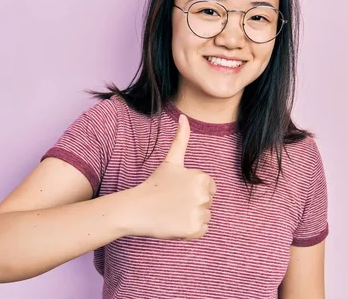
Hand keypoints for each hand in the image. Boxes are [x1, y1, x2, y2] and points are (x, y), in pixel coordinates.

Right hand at [131, 115, 216, 239]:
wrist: (137, 209)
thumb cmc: (155, 184)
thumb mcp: (171, 161)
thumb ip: (181, 139)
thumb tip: (184, 116)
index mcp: (201, 178)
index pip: (210, 188)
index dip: (193, 189)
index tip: (178, 189)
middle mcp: (203, 195)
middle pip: (208, 202)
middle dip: (193, 203)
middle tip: (173, 201)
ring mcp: (198, 214)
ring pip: (206, 217)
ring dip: (192, 217)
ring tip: (173, 212)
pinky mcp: (193, 230)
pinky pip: (202, 231)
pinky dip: (191, 231)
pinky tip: (175, 223)